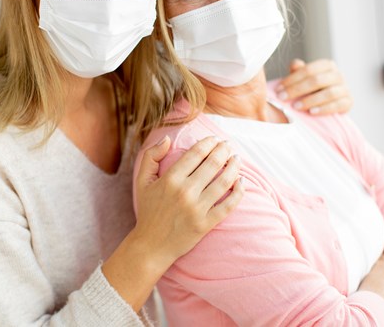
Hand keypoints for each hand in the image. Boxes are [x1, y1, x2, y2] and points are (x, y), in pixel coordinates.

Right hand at [132, 136, 243, 268]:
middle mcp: (185, 192)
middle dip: (224, 150)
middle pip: (213, 164)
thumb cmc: (148, 211)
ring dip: (234, 167)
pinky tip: (241, 182)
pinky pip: (228, 205)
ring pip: (224, 182)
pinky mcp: (205, 224)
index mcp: (170, 179)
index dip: (209, 143)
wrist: (151, 245)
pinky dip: (238, 192)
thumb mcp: (142, 181)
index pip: (196, 153)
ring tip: (237, 159)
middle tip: (229, 146)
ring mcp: (197, 209)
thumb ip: (151, 156)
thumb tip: (167, 138)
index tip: (215, 139)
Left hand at [275, 59, 352, 114]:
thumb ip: (298, 71)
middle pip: (317, 80)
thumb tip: (295, 64)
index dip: (292, 79)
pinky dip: (324, 109)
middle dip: (297, 89)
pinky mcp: (349, 102)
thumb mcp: (303, 79)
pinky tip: (311, 112)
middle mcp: (338, 75)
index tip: (278, 89)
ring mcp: (345, 88)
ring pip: (329, 93)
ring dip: (310, 100)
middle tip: (283, 98)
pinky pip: (338, 105)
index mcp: (326, 65)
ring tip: (296, 107)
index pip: (308, 70)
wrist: (327, 104)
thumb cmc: (312, 89)